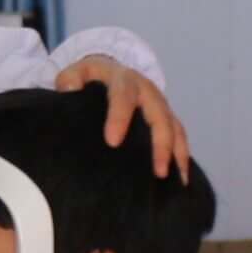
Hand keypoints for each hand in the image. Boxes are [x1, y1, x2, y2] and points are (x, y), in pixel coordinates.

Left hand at [55, 55, 191, 178]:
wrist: (109, 72)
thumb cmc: (90, 79)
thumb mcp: (77, 73)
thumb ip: (69, 79)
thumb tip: (69, 89)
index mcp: (123, 80)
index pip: (124, 95)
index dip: (120, 117)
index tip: (112, 142)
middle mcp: (147, 91)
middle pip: (160, 116)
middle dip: (160, 144)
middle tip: (158, 171)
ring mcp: (160, 105)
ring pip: (175, 127)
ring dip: (176, 153)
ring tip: (174, 179)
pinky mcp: (167, 118)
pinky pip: (179, 137)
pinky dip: (182, 157)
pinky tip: (181, 180)